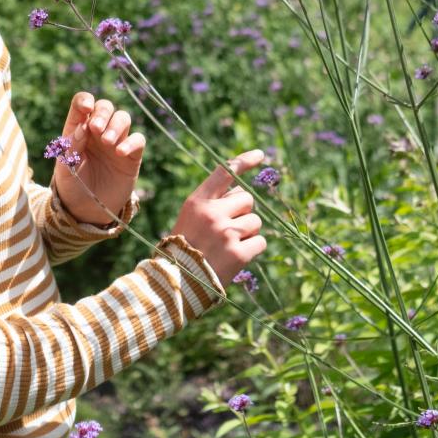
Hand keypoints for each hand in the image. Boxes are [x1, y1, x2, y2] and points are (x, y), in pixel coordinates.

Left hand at [50, 91, 143, 225]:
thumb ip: (70, 148)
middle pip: (105, 106)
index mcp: (78, 130)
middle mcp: (98, 132)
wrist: (87, 211)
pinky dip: (131, 142)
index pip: (82, 104)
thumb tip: (82, 127)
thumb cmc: (72, 187)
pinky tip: (120, 152)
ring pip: (123, 118)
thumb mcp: (64, 169)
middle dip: (102, 113)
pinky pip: (138, 139)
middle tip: (96, 128)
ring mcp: (116, 142)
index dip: (85, 100)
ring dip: (116, 125)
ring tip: (107, 142)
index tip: (86, 109)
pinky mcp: (131, 156)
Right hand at [172, 149, 267, 286]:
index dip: (244, 162)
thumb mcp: (189, 218)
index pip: (224, 173)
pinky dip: (253, 249)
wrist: (176, 282)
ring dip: (248, 232)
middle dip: (243, 212)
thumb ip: (212, 204)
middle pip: (247, 199)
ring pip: (256, 221)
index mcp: (198, 201)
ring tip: (229, 245)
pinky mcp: (239, 253)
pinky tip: (236, 256)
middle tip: (229, 228)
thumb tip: (242, 195)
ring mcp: (227, 233)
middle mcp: (213, 213)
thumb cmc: (183, 248)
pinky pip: (261, 242)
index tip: (260, 155)